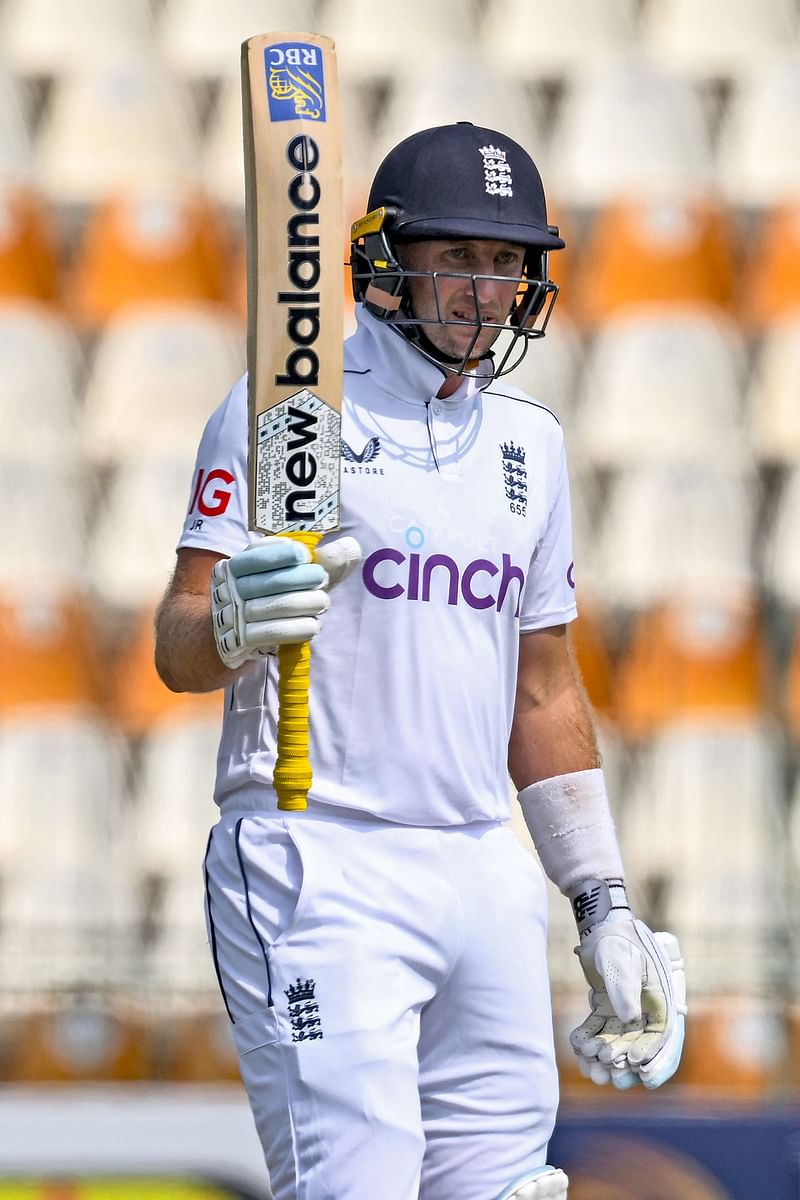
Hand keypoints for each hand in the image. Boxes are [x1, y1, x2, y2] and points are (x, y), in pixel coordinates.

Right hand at [211, 535, 361, 669]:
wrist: (222, 635)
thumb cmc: (262, 596)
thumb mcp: (274, 574)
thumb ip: (311, 562)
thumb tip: (350, 547)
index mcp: (234, 566)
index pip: (256, 556)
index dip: (281, 554)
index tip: (304, 555)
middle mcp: (230, 589)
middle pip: (271, 581)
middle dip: (302, 579)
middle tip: (323, 580)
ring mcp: (235, 616)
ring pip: (277, 607)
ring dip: (307, 604)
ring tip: (322, 603)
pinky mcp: (243, 641)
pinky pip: (275, 633)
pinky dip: (299, 628)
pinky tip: (314, 625)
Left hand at [571, 914, 686, 1089]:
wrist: (600, 927)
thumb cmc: (618, 940)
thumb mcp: (623, 960)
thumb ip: (626, 988)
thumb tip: (630, 1019)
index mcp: (662, 1001)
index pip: (663, 1036)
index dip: (654, 1056)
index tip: (639, 1070)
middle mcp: (647, 1011)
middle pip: (639, 1045)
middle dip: (624, 1064)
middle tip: (610, 1079)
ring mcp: (627, 1012)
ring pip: (618, 1042)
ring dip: (606, 1056)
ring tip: (591, 1070)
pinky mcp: (608, 1010)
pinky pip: (600, 1030)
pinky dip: (590, 1040)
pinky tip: (579, 1049)